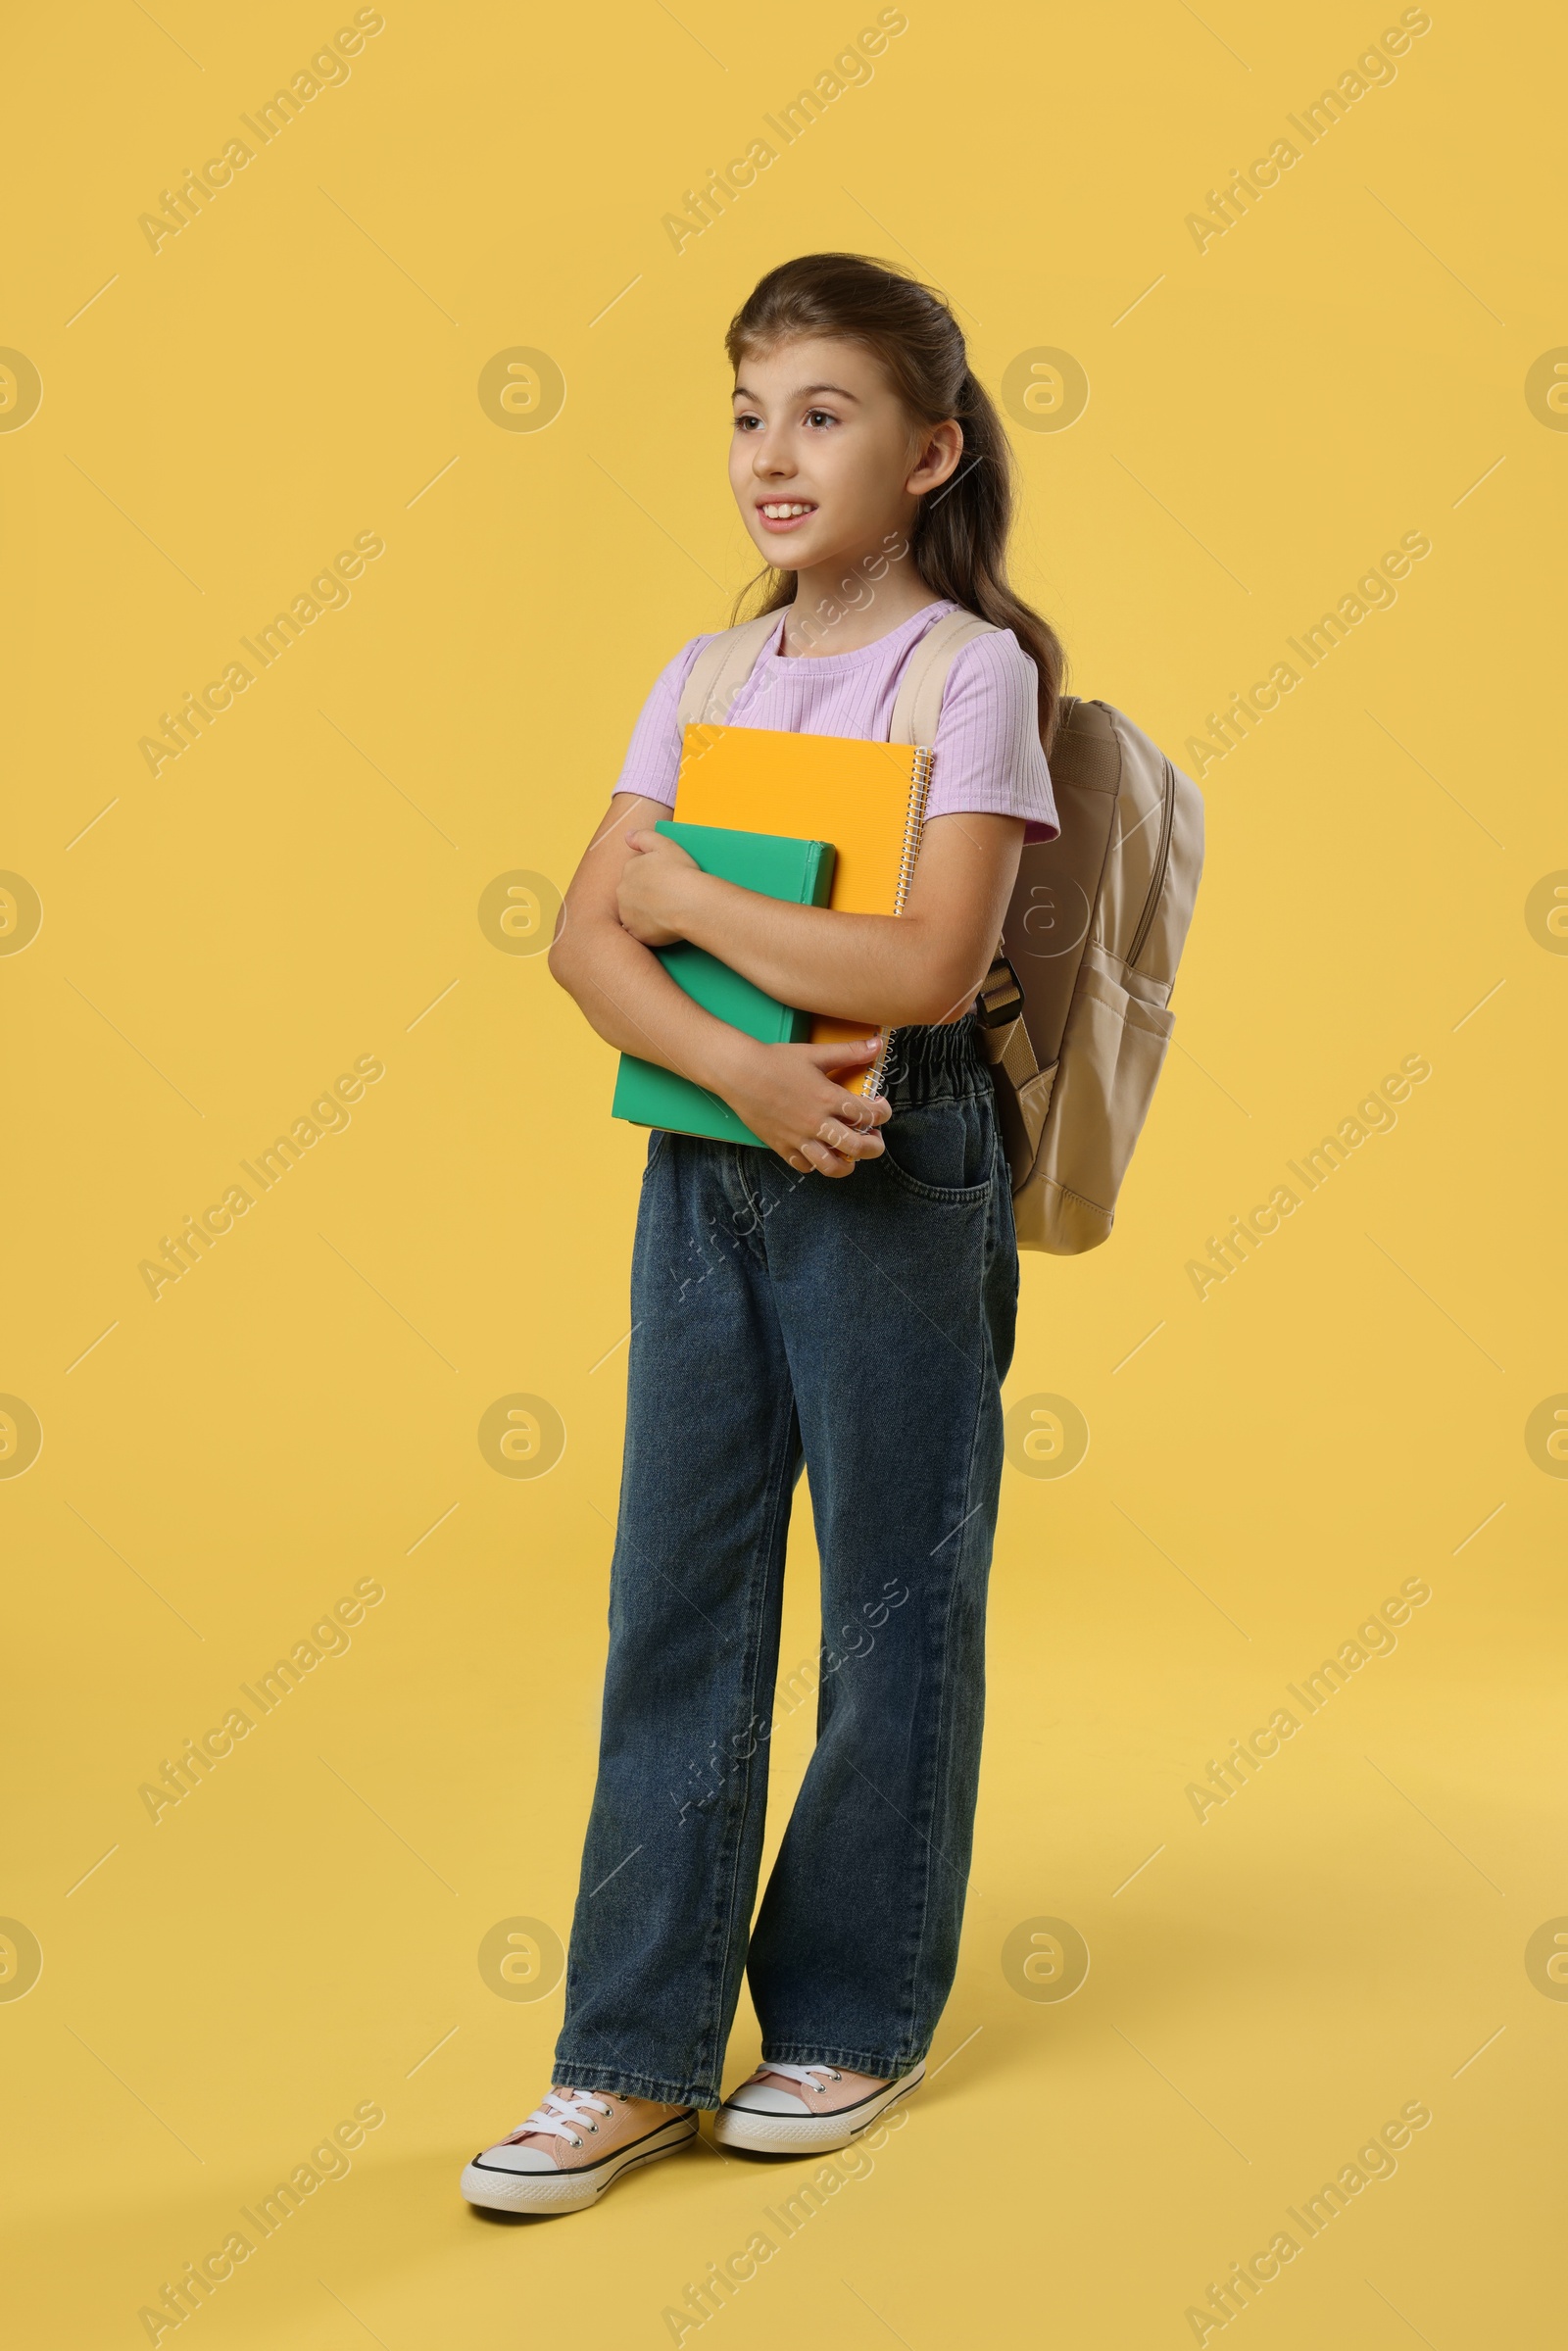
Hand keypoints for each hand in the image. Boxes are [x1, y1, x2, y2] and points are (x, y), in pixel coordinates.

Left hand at [616, 827, 700, 947]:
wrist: (691, 903)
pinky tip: (661, 926)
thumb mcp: (665, 844)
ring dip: (643, 913)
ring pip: (633, 913)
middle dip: (644, 895)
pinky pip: (638, 932)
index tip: (666, 881)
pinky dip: (647, 930)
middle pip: (632, 893)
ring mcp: (627, 914)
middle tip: (667, 898)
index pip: (636, 873)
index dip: (652, 877)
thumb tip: (627, 836)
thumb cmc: (681, 873)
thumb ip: (643, 837)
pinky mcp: (636, 933)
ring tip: (665, 913)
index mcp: (629, 869)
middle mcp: (622, 891)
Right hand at [714, 1036, 892, 1176]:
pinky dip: (815, 1164)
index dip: (883, 1114)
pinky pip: (804, 1166)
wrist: (739, 1073)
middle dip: (875, 1147)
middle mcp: (817, 1122)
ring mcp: (799, 1138)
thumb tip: (878, 1043)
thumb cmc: (775, 1061)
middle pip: (857, 1147)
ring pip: (832, 1166)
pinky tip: (819, 1154)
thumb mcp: (815, 1053)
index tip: (882, 1110)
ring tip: (851, 1158)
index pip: (869, 1115)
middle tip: (876, 1141)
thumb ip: (850, 1051)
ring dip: (848, 1164)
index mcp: (829, 1098)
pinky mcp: (781, 1146)